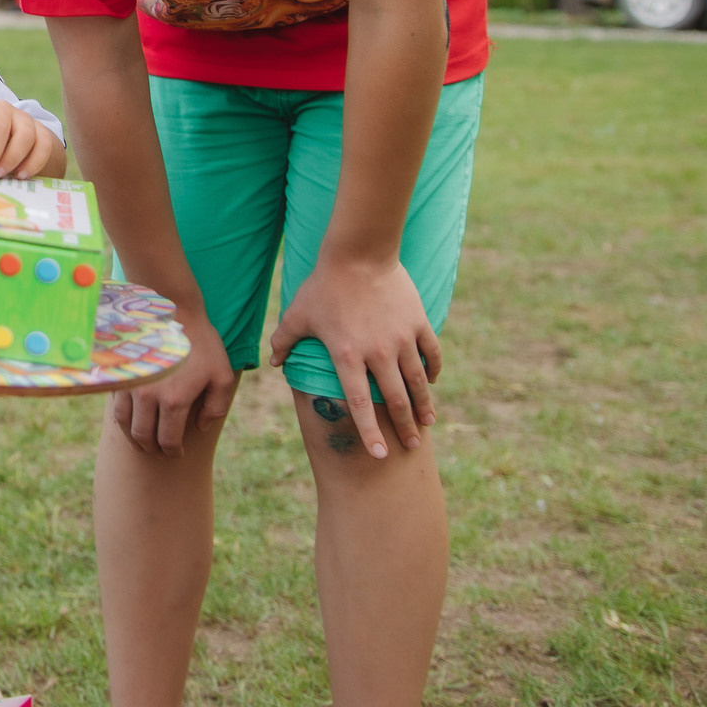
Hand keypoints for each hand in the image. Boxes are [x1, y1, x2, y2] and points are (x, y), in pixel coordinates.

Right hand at [109, 310, 235, 455]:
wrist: (173, 311)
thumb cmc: (201, 343)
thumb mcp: (222, 375)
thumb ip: (215, 407)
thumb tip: (199, 427)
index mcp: (175, 400)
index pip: (168, 441)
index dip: (174, 452)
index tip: (178, 453)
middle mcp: (149, 397)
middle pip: (144, 437)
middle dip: (153, 450)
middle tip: (161, 452)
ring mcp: (132, 386)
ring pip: (126, 425)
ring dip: (135, 439)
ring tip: (144, 443)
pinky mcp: (122, 376)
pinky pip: (117, 407)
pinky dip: (125, 420)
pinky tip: (134, 421)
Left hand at [267, 255, 439, 458]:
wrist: (359, 252)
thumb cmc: (324, 284)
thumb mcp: (298, 313)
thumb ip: (284, 340)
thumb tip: (274, 362)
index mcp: (347, 356)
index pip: (361, 404)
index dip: (369, 432)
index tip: (379, 454)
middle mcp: (378, 353)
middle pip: (395, 400)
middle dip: (404, 427)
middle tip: (410, 446)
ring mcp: (402, 338)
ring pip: (418, 382)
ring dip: (423, 405)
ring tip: (427, 423)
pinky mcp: (419, 323)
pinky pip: (431, 354)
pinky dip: (433, 370)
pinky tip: (431, 382)